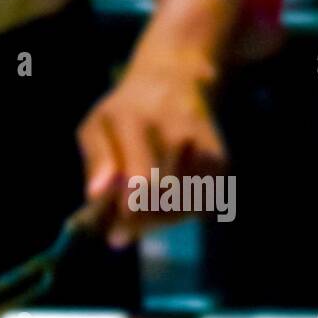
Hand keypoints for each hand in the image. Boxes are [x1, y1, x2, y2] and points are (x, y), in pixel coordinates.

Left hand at [77, 0, 240, 247]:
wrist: (176, 80)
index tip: (115, 237)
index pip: (142, 179)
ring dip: (159, 219)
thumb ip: (96, 160)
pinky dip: (180, 211)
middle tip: (120, 232)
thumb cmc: (126, 111)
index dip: (131, 212)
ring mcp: (203, 147)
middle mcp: (175, 132)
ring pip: (183, 207)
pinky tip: (165, 200)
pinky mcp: (222, 162)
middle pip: (163, 200)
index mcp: (134, 120)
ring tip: (140, 212)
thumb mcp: (97, 124)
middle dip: (140, 222)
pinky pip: (200, 205)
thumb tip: (95, 196)